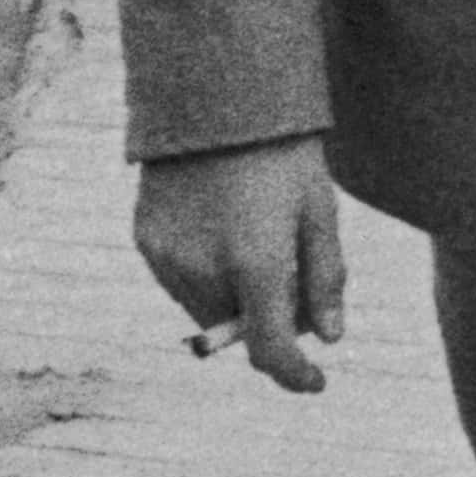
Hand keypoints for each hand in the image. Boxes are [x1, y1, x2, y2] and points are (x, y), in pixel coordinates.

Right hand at [134, 135, 346, 394]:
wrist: (213, 95)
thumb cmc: (281, 151)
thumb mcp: (319, 210)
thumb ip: (325, 278)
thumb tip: (330, 336)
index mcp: (256, 264)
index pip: (270, 350)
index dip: (295, 375)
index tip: (315, 381)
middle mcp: (204, 270)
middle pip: (238, 331)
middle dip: (266, 321)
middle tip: (293, 277)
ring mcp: (167, 257)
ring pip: (206, 309)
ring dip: (233, 297)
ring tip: (253, 236)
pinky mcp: (145, 240)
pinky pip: (179, 281)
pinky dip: (204, 273)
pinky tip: (221, 224)